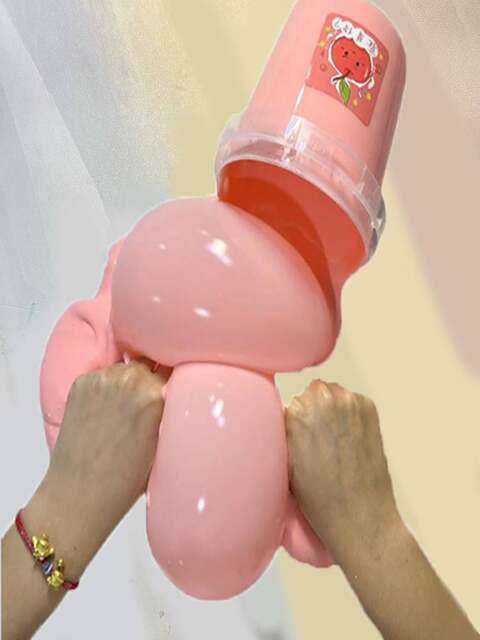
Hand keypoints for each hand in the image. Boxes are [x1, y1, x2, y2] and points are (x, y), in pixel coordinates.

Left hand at [25, 359, 170, 575]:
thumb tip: (173, 391)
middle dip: (151, 380)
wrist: (81, 493)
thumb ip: (170, 409)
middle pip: (149, 365)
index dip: (175, 380)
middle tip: (147, 403)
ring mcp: (103, 378)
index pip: (175, 369)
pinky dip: (106, 388)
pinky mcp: (81, 382)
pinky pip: (103, 376)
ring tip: (123, 410)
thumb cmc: (128, 478)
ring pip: (125, 369)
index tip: (174, 389)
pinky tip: (104, 411)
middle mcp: (131, 379)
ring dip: (128, 382)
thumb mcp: (165, 440)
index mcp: (157, 394)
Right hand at [286, 380, 399, 559]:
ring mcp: (350, 402)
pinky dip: (350, 415)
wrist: (360, 515)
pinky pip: (352, 402)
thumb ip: (283, 430)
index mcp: (297, 412)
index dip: (294, 423)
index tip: (299, 441)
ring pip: (332, 394)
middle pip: (311, 393)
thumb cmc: (319, 497)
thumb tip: (285, 414)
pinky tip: (349, 440)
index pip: (290, 403)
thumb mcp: (284, 462)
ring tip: (334, 442)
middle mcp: (324, 400)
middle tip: (317, 441)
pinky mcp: (369, 408)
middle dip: (313, 411)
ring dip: (331, 410)